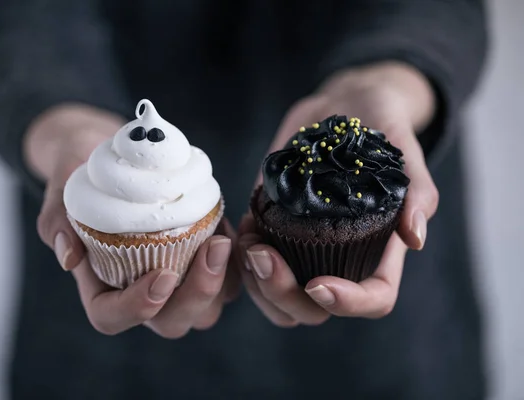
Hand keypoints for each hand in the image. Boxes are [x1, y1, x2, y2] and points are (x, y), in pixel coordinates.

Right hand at [25, 104, 239, 336]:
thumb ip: (56, 221)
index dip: (137, 307)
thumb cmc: (83, 175)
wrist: (114, 156)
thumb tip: (68, 257)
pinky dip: (237, 264)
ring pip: (206, 309)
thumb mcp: (62, 188)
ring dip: (222, 282)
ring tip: (224, 238)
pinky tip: (233, 228)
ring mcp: (176, 282)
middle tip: (213, 248)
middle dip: (196, 295)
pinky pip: (230, 282)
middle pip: (171, 322)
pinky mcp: (202, 264)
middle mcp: (140, 291)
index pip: (112, 317)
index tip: (161, 275)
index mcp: (100, 285)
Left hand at [239, 62, 438, 325]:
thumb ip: (417, 190)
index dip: (349, 304)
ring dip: (254, 282)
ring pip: (277, 297)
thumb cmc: (382, 124)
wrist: (345, 104)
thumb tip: (416, 238)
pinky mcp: (276, 228)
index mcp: (378, 247)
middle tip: (260, 254)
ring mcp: (303, 245)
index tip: (318, 284)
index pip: (374, 297)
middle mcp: (339, 255)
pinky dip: (240, 259)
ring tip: (245, 241)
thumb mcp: (404, 147)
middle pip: (313, 308)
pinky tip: (238, 230)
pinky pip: (254, 266)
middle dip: (282, 293)